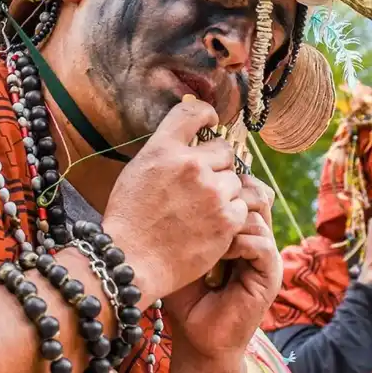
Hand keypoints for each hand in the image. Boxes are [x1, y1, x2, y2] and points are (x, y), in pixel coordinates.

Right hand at [103, 99, 247, 308]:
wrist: (132, 261)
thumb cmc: (129, 219)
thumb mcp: (137, 171)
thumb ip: (165, 152)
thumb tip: (188, 141)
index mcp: (163, 148)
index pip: (193, 112)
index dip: (206, 114)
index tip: (210, 122)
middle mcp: (190, 165)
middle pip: (224, 150)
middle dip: (216, 165)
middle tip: (201, 186)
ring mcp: (211, 192)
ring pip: (235, 179)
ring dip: (224, 191)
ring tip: (202, 210)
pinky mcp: (227, 219)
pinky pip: (242, 206)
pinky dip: (230, 214)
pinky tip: (211, 225)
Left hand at [163, 174, 282, 361]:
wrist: (197, 336)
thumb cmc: (183, 292)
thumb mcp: (178, 246)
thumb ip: (179, 216)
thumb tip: (163, 178)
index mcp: (237, 226)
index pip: (240, 186)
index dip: (221, 178)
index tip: (193, 179)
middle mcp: (255, 236)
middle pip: (255, 192)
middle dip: (227, 192)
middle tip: (200, 199)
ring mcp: (265, 254)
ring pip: (257, 213)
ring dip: (228, 218)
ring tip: (205, 230)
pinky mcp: (270, 275)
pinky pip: (262, 243)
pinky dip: (238, 242)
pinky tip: (219, 250)